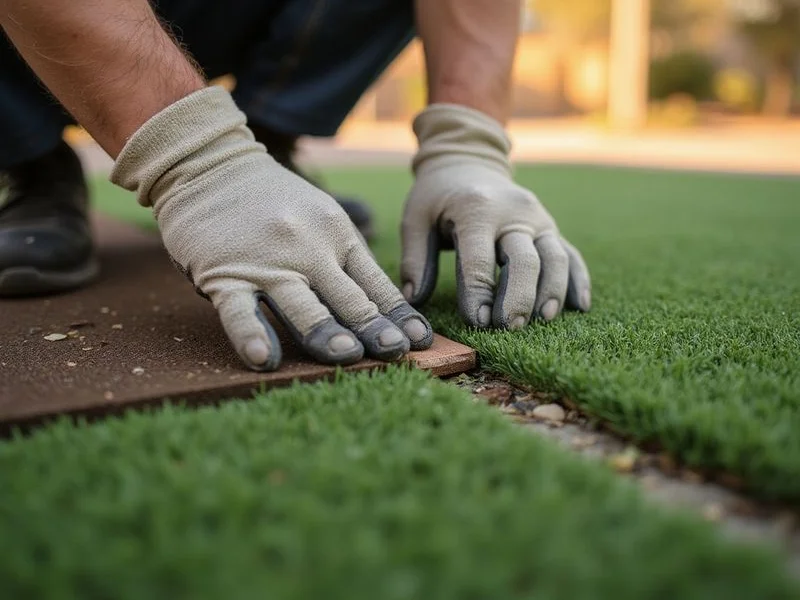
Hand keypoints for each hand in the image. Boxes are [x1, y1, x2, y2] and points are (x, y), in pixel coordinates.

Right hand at [111, 87, 432, 370]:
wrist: (208, 164)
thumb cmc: (274, 201)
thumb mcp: (322, 216)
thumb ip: (348, 257)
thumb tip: (386, 308)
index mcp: (337, 236)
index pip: (375, 284)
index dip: (399, 316)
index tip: (420, 342)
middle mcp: (307, 250)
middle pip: (346, 297)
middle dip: (373, 327)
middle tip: (395, 353)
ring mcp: (266, 263)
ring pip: (301, 305)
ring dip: (326, 333)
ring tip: (347, 357)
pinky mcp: (224, 273)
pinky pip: (239, 310)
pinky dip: (251, 335)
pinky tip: (265, 359)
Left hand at [401, 104, 590, 328]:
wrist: (469, 163)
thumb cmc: (437, 196)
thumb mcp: (415, 217)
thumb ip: (414, 258)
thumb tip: (414, 300)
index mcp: (477, 209)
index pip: (479, 260)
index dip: (479, 294)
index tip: (478, 324)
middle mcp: (515, 212)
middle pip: (525, 260)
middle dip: (519, 297)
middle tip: (509, 328)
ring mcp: (538, 219)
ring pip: (556, 258)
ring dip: (552, 292)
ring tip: (544, 321)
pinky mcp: (551, 228)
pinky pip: (571, 254)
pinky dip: (578, 280)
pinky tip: (579, 307)